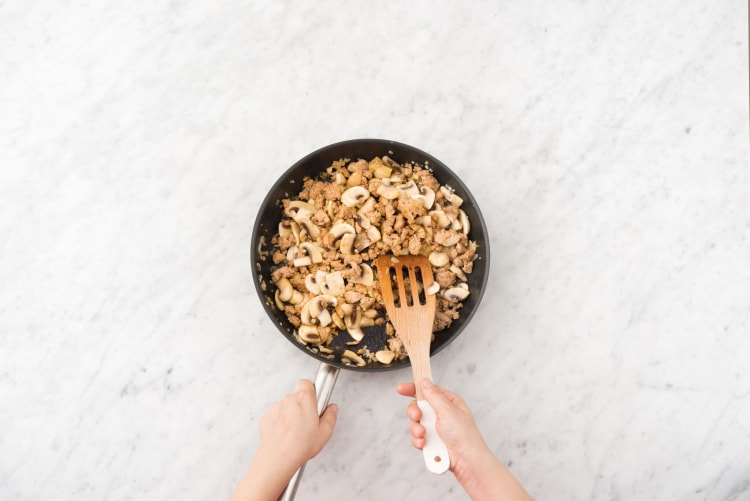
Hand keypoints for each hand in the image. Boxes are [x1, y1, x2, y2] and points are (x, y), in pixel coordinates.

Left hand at [230, 380, 337, 500]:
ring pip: (285, 406)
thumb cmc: (300, 446)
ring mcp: (275, 408)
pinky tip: (286, 434)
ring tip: (295, 432)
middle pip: (296, 396)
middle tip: (306, 422)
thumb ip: (330, 416)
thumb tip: (332, 409)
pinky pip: (276, 415)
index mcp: (304, 399)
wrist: (278, 457)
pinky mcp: (266, 417)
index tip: (314, 400)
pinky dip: (280, 422)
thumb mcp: (325, 433)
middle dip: (301, 406)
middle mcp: (288, 400)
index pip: (306, 383)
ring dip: (290, 415)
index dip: (311, 390)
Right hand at [397, 380, 532, 500]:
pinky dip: (418, 440)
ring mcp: (435, 428)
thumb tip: (425, 382)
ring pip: (415, 423)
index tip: (401, 389)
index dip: (413, 388)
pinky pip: (417, 437)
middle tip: (417, 416)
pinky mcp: (431, 441)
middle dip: (414, 412)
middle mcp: (441, 414)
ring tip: (423, 434)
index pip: (428, 391)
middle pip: (418, 406)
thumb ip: (434, 396)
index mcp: (448, 402)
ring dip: (416, 428)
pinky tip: (425, 444)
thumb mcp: (448, 410)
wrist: (466, 461)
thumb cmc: (464, 435)